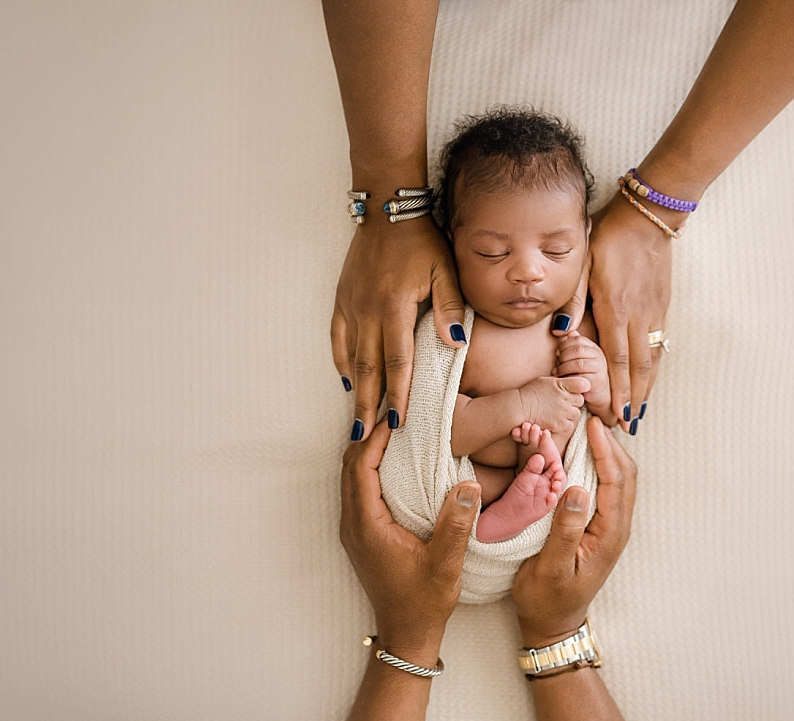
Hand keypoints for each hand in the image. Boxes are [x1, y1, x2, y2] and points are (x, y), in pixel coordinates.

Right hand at [331, 217, 465, 438]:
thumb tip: (455, 346)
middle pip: (369, 369)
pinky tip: (348, 379)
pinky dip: (342, 360)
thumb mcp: (445, 270)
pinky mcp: (342, 299)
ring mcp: (351, 306)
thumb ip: (450, 308)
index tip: (400, 421)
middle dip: (370, 404)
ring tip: (357, 419)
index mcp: (394, 307)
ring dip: (355, 390)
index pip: (397, 361)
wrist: (388, 210)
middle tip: (368, 436)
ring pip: (352, 357)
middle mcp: (368, 311)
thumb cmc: (422, 241)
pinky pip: (338, 337)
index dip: (399, 394)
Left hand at [339, 419, 480, 664]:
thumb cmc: (424, 601)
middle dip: (369, 437)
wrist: (406, 633)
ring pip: (351, 477)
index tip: (397, 417)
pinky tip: (395, 462)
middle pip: (349, 466)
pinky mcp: (361, 534)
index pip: (361, 468)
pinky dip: (370, 468)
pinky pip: (358, 489)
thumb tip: (468, 486)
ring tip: (395, 431)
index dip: (375, 439)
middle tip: (395, 414)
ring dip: (368, 451)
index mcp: (368, 526)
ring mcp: (354, 530)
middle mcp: (353, 524)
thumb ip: (456, 525)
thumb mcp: (446, 564)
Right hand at [512, 417, 636, 647]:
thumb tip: (576, 491)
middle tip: (589, 416)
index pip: (616, 482)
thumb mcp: (550, 568)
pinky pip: (605, 488)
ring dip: (606, 452)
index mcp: (609, 535)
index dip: (606, 450)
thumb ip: (564, 532)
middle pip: (624, 475)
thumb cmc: (547, 599)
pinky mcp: (598, 527)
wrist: (552, 625)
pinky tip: (578, 454)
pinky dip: (597, 465)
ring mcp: (609, 527)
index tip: (591, 424)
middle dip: (610, 443)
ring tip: (585, 427)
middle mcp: (616, 527)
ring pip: (617, 480)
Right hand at [518, 375, 589, 433]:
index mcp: (563, 385)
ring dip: (570, 412)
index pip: (584, 385)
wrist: (520, 407)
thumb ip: (561, 381)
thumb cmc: (531, 391)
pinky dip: (565, 422)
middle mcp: (566, 398)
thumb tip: (571, 379)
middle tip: (563, 401)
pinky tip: (556, 418)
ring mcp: (564, 412)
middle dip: (574, 400)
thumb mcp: (547, 380)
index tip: (574, 389)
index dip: (580, 387)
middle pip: (580, 400)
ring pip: (576, 413)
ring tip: (559, 410)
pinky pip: (570, 424)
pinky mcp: (560, 424)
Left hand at [554, 331, 613, 424]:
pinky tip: (562, 380)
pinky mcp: (597, 381)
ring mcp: (600, 368)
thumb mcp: (578, 357)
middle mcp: (599, 355)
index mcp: (593, 347)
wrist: (596, 394)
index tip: (557, 353)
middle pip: (577, 349)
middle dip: (563, 356)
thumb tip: (569, 331)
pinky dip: (568, 378)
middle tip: (556, 363)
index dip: (563, 345)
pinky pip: (580, 377)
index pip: (576, 339)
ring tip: (556, 372)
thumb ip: (574, 344)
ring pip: (577, 363)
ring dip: (563, 368)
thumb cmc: (584, 374)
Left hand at [578, 194, 672, 429]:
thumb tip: (562, 329)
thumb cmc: (609, 237)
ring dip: (647, 387)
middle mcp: (639, 315)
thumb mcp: (584, 263)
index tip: (615, 414)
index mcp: (616, 308)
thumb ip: (573, 298)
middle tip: (627, 424)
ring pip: (652, 358)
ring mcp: (654, 311)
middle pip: (638, 367)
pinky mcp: (663, 305)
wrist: (647, 218)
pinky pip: (659, 343)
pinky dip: (655, 366)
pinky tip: (651, 378)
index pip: (617, 359)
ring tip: (640, 410)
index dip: (617, 390)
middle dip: (633, 398)